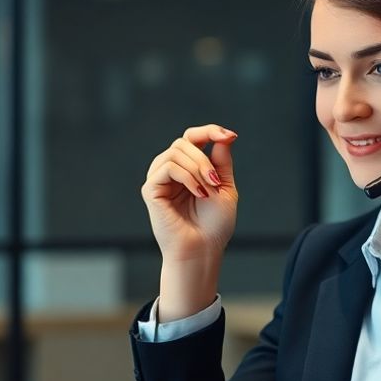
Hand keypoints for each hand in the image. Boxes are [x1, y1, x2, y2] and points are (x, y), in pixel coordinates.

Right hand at [140, 124, 238, 263]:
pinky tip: (198, 193)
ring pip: (176, 151)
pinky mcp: (150, 189)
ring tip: (207, 191)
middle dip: (204, 158)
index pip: (192, 138)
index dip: (209, 131)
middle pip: (184, 142)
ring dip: (198, 167)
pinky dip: (187, 177)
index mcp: (187, 168)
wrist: (203, 249)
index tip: (230, 135)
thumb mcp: (225, 187)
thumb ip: (221, 162)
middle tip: (216, 182)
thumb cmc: (214, 225)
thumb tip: (223, 136)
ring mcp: (159, 179)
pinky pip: (168, 167)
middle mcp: (170, 170)